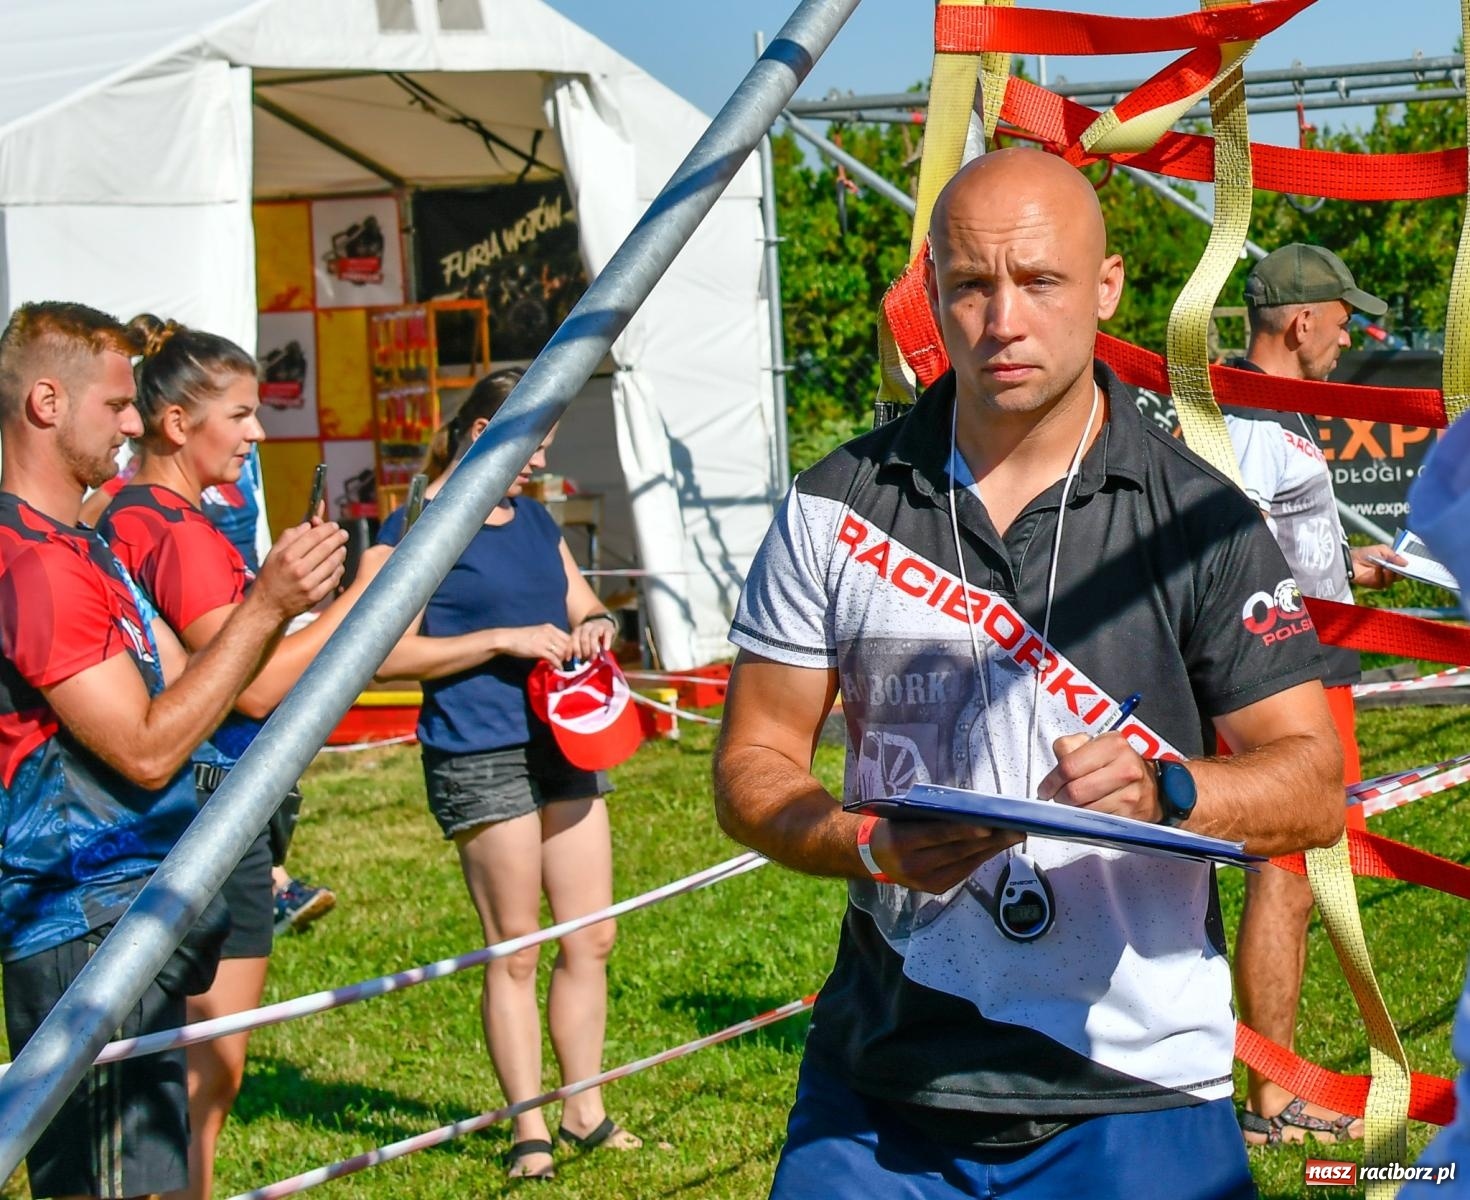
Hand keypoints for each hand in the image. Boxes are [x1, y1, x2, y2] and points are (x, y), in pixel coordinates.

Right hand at [253, 521, 347, 620]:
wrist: (267, 606)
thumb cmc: (271, 577)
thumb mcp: (273, 553)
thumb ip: (290, 537)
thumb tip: (308, 525)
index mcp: (287, 557)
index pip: (313, 537)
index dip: (326, 529)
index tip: (333, 526)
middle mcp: (299, 570)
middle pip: (325, 548)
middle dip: (338, 538)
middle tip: (343, 534)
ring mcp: (309, 584)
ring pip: (332, 563)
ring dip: (340, 553)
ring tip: (341, 548)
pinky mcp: (316, 596)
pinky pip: (333, 579)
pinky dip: (338, 570)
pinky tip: (338, 565)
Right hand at [498, 623, 571, 665]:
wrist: (508, 639)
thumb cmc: (521, 637)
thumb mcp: (538, 633)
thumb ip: (549, 638)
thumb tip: (558, 648)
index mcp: (550, 628)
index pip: (568, 637)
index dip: (571, 647)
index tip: (569, 654)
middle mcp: (550, 633)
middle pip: (567, 645)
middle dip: (568, 655)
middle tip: (566, 662)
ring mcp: (545, 641)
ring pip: (562, 652)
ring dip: (562, 660)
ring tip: (558, 665)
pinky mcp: (539, 650)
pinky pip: (554, 659)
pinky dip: (557, 665)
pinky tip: (556, 669)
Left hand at [570, 614, 616, 660]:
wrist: (603, 623)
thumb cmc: (590, 636)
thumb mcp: (582, 640)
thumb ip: (577, 648)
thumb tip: (570, 659)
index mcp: (578, 629)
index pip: (574, 639)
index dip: (574, 649)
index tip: (576, 658)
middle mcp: (587, 626)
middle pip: (583, 638)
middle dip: (584, 650)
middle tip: (587, 658)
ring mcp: (597, 627)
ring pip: (593, 636)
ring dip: (593, 648)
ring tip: (594, 657)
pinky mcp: (608, 628)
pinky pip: (607, 634)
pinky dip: (606, 642)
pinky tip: (606, 649)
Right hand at [865, 817, 1021, 892]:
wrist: (872, 856)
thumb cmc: (891, 826)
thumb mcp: (903, 815)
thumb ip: (930, 815)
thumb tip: (970, 810)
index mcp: (901, 842)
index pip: (937, 835)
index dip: (963, 830)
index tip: (988, 824)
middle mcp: (912, 865)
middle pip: (957, 851)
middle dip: (989, 840)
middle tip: (1014, 828)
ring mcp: (924, 881)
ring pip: (965, 863)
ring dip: (991, 849)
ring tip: (1012, 835)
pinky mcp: (935, 888)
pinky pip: (963, 872)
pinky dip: (981, 858)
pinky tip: (995, 846)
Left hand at [1038, 733, 1159, 822]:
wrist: (1152, 784)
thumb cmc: (1118, 764)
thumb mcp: (1096, 745)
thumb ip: (1070, 747)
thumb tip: (1056, 763)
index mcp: (1113, 745)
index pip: (1068, 766)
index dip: (1051, 781)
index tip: (1045, 788)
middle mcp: (1125, 768)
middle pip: (1075, 791)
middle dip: (1060, 798)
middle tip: (1058, 797)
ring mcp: (1131, 794)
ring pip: (1084, 809)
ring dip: (1072, 810)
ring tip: (1074, 803)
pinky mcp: (1132, 815)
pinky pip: (1097, 822)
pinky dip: (1087, 820)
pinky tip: (1089, 811)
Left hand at [1350, 544, 1404, 588]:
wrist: (1351, 559)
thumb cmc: (1366, 553)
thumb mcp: (1383, 550)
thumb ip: (1395, 556)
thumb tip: (1406, 563)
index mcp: (1393, 564)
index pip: (1404, 568)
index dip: (1408, 567)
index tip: (1411, 563)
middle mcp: (1390, 573)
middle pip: (1401, 575)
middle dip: (1402, 571)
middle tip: (1401, 566)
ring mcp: (1384, 580)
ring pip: (1393, 580)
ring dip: (1391, 572)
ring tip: (1388, 566)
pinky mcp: (1376, 585)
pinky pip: (1383, 582)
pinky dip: (1381, 574)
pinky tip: (1379, 567)